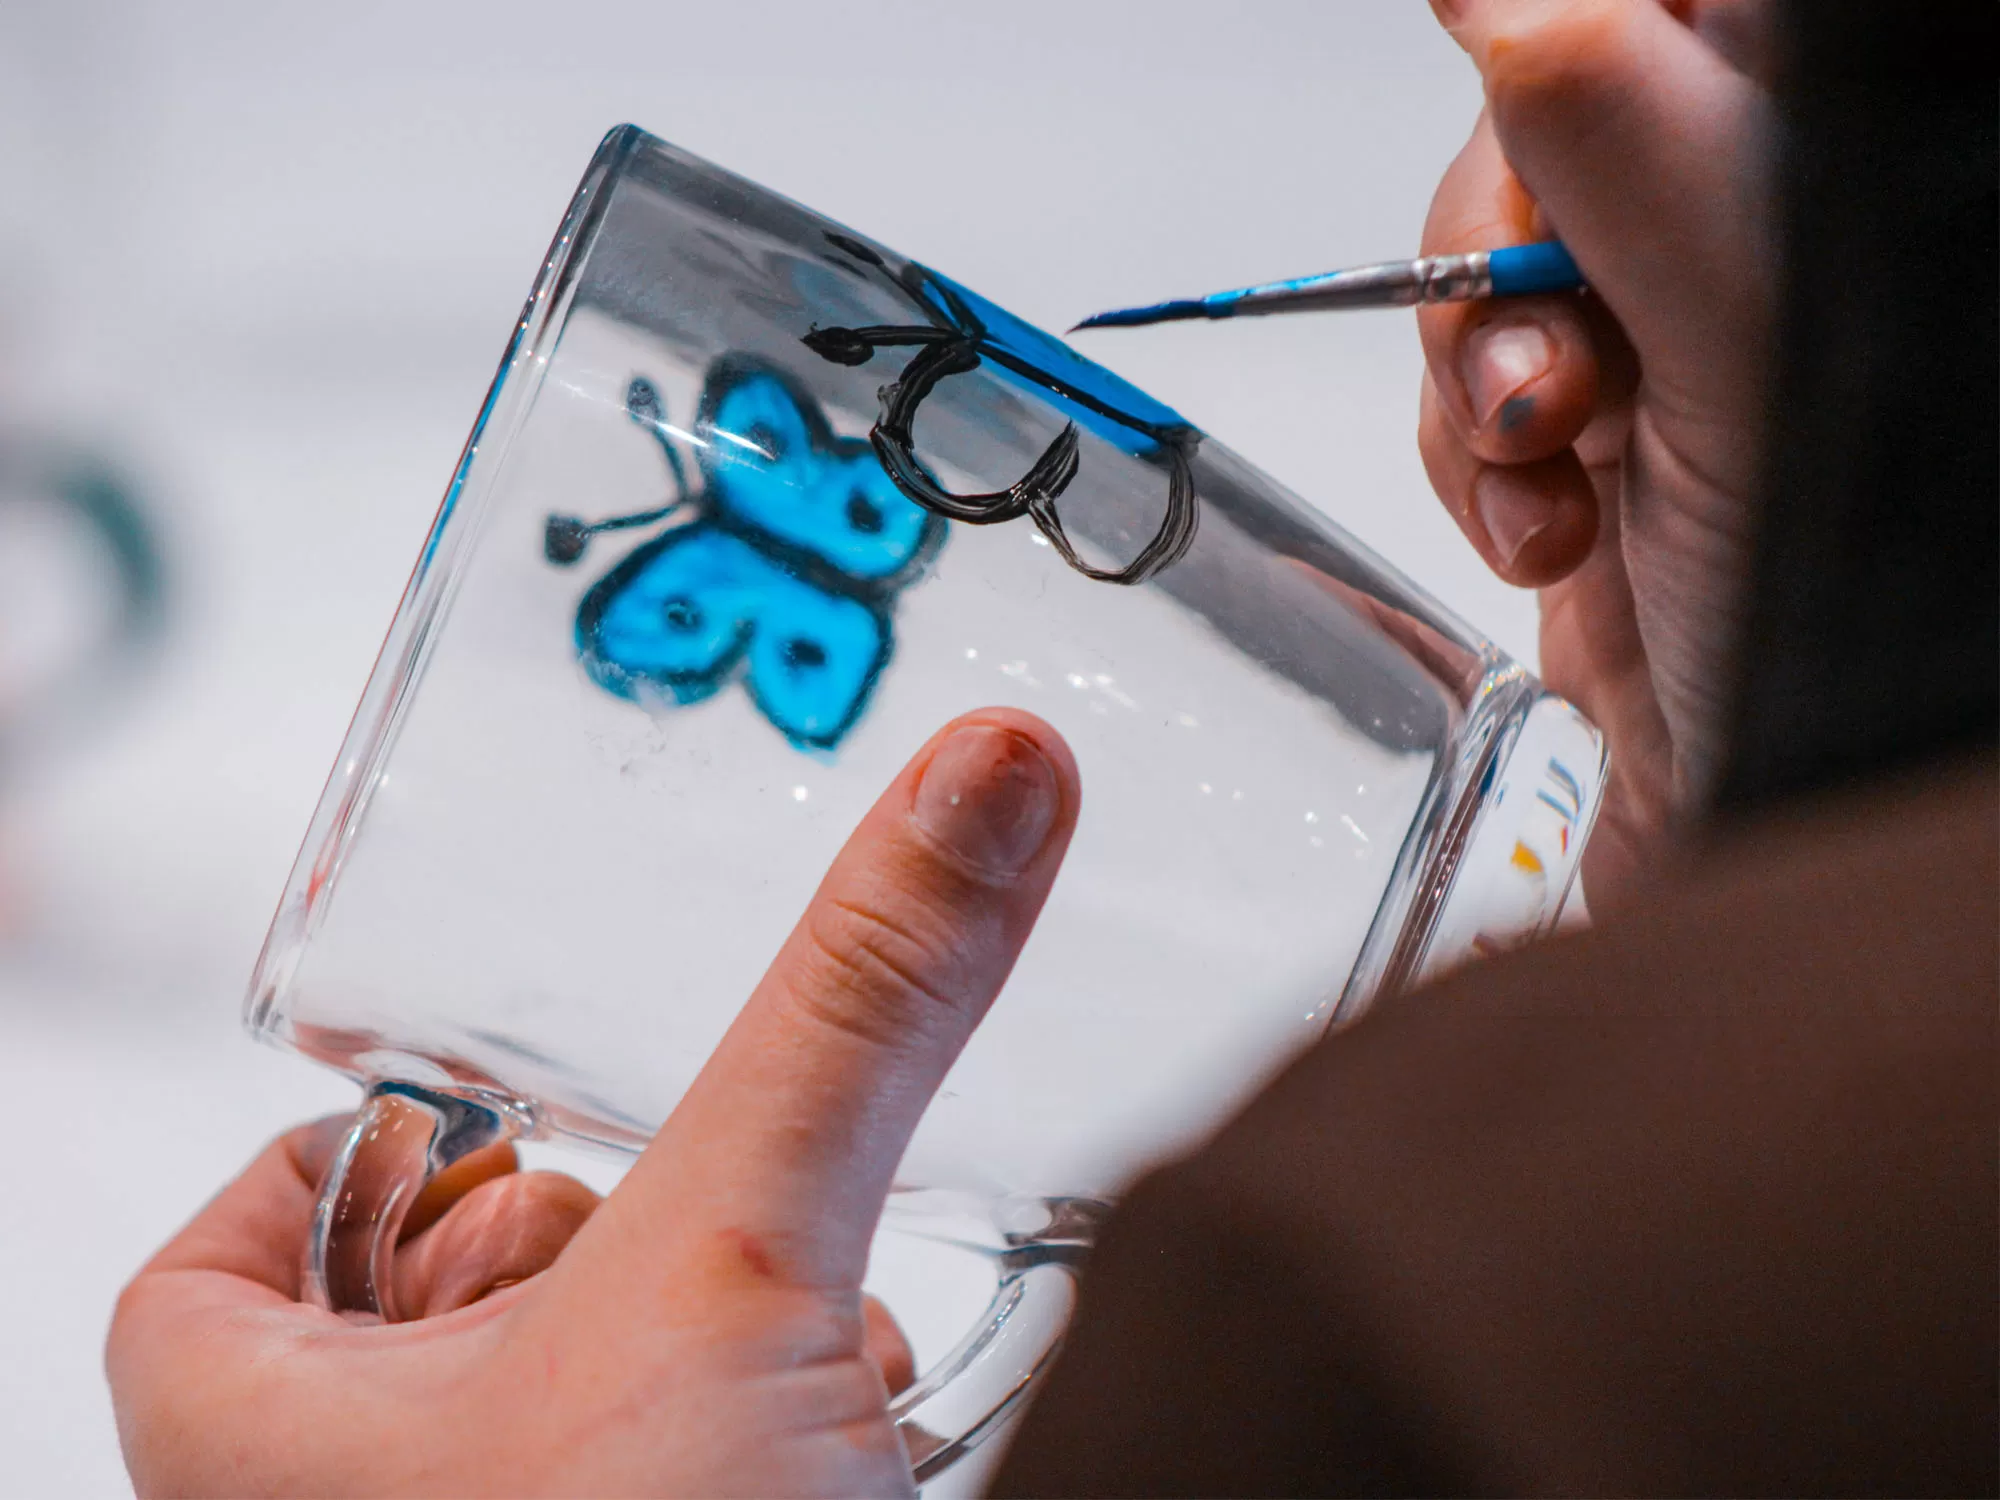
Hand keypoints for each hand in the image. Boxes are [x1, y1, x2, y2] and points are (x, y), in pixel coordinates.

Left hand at [108, 709, 1079, 1496]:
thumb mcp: (743, 1261)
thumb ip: (859, 1007)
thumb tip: (986, 765)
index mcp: (279, 1462)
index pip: (209, 1281)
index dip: (323, 1176)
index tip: (439, 1115)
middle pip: (414, 1336)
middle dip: (575, 1242)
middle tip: (660, 1196)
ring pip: (571, 1423)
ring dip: (696, 1337)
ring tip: (804, 1318)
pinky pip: (676, 1495)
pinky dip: (764, 1440)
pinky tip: (864, 1431)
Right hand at [1418, 0, 1775, 903]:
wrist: (1756, 809)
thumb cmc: (1820, 601)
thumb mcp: (1731, 327)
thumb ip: (1616, 130)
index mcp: (1816, 150)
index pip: (1671, 8)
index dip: (1575, 46)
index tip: (1536, 130)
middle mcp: (1740, 213)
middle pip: (1545, 110)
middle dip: (1502, 256)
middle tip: (1556, 373)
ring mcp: (1655, 319)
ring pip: (1481, 255)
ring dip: (1477, 385)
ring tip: (1552, 482)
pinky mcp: (1578, 419)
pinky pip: (1455, 381)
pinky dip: (1466, 468)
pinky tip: (1547, 534)